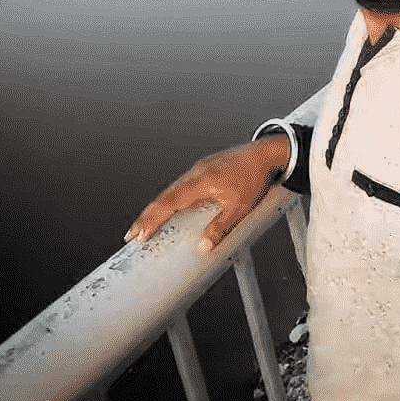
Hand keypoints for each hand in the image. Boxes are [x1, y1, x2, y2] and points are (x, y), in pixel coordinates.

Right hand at [123, 135, 290, 252]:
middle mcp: (196, 173)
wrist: (267, 153)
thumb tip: (203, 247)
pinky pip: (183, 186)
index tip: (138, 234)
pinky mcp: (205, 169)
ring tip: (147, 226)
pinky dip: (172, 199)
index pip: (169, 203)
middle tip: (132, 235)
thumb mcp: (241, 207)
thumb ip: (220, 227)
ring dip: (159, 208)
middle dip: (148, 217)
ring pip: (173, 190)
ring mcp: (200, 169)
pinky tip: (171, 209)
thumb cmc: (255, 177)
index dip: (151, 220)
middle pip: (165, 197)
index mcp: (201, 182)